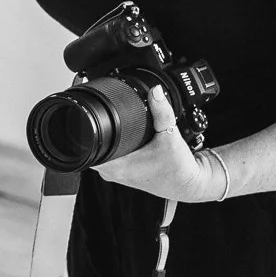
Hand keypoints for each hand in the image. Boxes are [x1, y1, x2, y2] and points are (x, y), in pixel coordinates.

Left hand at [91, 84, 219, 201]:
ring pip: (99, 151)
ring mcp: (116, 174)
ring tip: (114, 123)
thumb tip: (156, 91)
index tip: (90, 113)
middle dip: (97, 128)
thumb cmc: (179, 169)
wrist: (189, 185)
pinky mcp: (123, 173)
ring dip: (104, 137)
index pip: (88, 146)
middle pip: (91, 145)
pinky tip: (121, 136)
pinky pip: (109, 156)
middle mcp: (112, 173)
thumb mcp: (171, 136)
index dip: (86, 127)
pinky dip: (112, 144)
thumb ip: (162, 112)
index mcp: (117, 167)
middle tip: (106, 113)